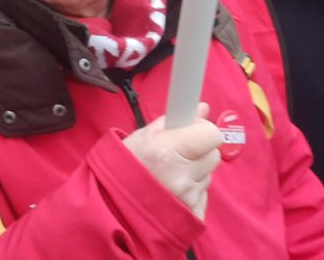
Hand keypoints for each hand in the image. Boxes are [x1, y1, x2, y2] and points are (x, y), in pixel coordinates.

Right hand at [123, 103, 221, 219]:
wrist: (111, 204)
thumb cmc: (123, 166)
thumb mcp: (142, 137)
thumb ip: (174, 121)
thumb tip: (203, 108)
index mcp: (168, 151)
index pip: (212, 134)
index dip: (202, 131)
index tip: (191, 133)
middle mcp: (181, 176)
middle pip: (212, 156)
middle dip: (199, 153)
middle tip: (179, 156)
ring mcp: (187, 198)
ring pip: (207, 177)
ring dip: (194, 174)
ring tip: (170, 177)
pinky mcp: (192, 215)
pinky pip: (203, 197)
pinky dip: (193, 194)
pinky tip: (173, 193)